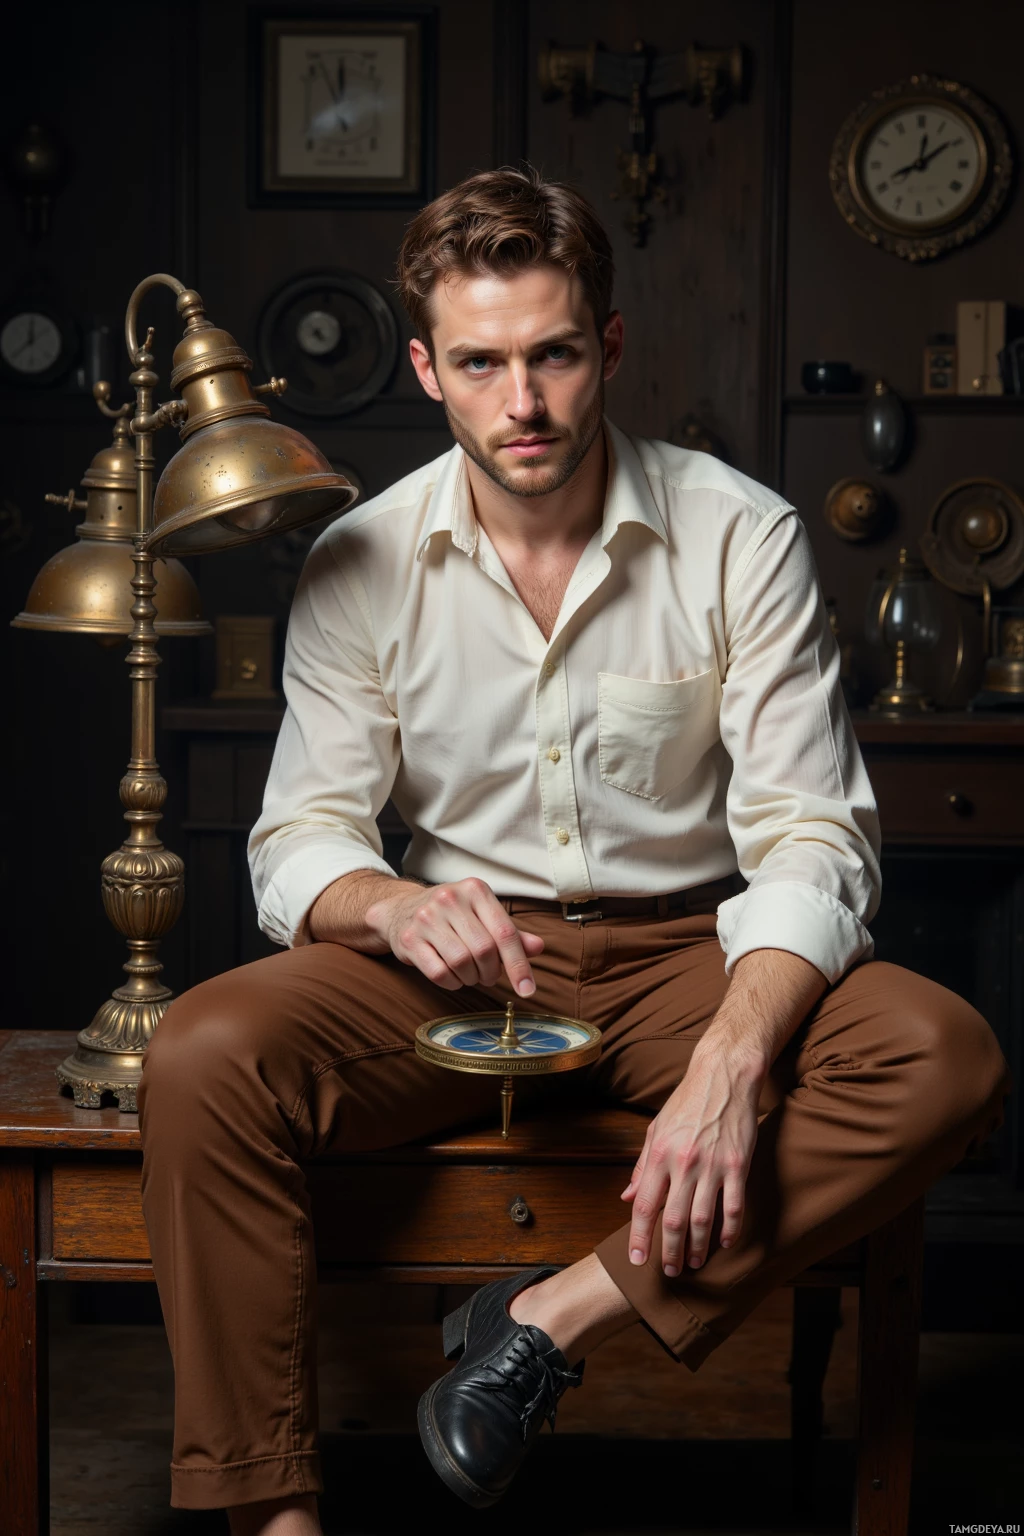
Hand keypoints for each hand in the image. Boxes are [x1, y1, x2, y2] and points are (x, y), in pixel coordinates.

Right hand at [366, 876, 543, 995]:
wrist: (400, 910)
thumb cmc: (451, 915)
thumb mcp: (482, 915)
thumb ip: (510, 933)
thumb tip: (538, 947)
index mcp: (475, 890)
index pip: (505, 932)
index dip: (519, 965)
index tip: (527, 989)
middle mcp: (450, 899)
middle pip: (484, 950)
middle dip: (491, 972)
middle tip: (489, 976)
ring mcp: (426, 918)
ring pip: (462, 963)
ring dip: (471, 978)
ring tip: (470, 973)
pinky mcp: (409, 938)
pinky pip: (439, 973)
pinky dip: (452, 982)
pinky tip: (453, 976)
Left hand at [621, 1049, 761, 1274]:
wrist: (723, 1076)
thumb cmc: (686, 1103)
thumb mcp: (656, 1129)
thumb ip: (642, 1166)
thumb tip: (627, 1198)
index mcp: (660, 1155)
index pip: (644, 1205)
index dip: (638, 1236)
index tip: (637, 1259)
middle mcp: (684, 1164)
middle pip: (672, 1220)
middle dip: (668, 1251)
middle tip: (669, 1271)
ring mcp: (713, 1166)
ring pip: (702, 1220)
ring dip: (697, 1248)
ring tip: (693, 1263)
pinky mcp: (738, 1166)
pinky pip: (734, 1207)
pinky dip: (730, 1230)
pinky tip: (725, 1244)